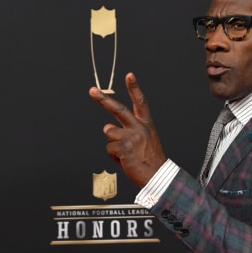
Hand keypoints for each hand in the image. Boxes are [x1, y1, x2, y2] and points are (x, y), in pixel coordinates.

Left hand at [89, 72, 166, 187]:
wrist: (158, 177)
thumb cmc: (151, 161)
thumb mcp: (144, 142)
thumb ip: (126, 131)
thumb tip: (107, 127)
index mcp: (146, 125)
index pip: (140, 102)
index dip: (134, 88)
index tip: (129, 75)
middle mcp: (139, 128)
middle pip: (118, 109)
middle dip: (103, 99)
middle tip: (92, 91)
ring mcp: (131, 137)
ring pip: (110, 134)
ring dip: (114, 145)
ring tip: (127, 155)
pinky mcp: (124, 147)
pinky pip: (109, 149)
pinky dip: (115, 157)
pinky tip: (126, 161)